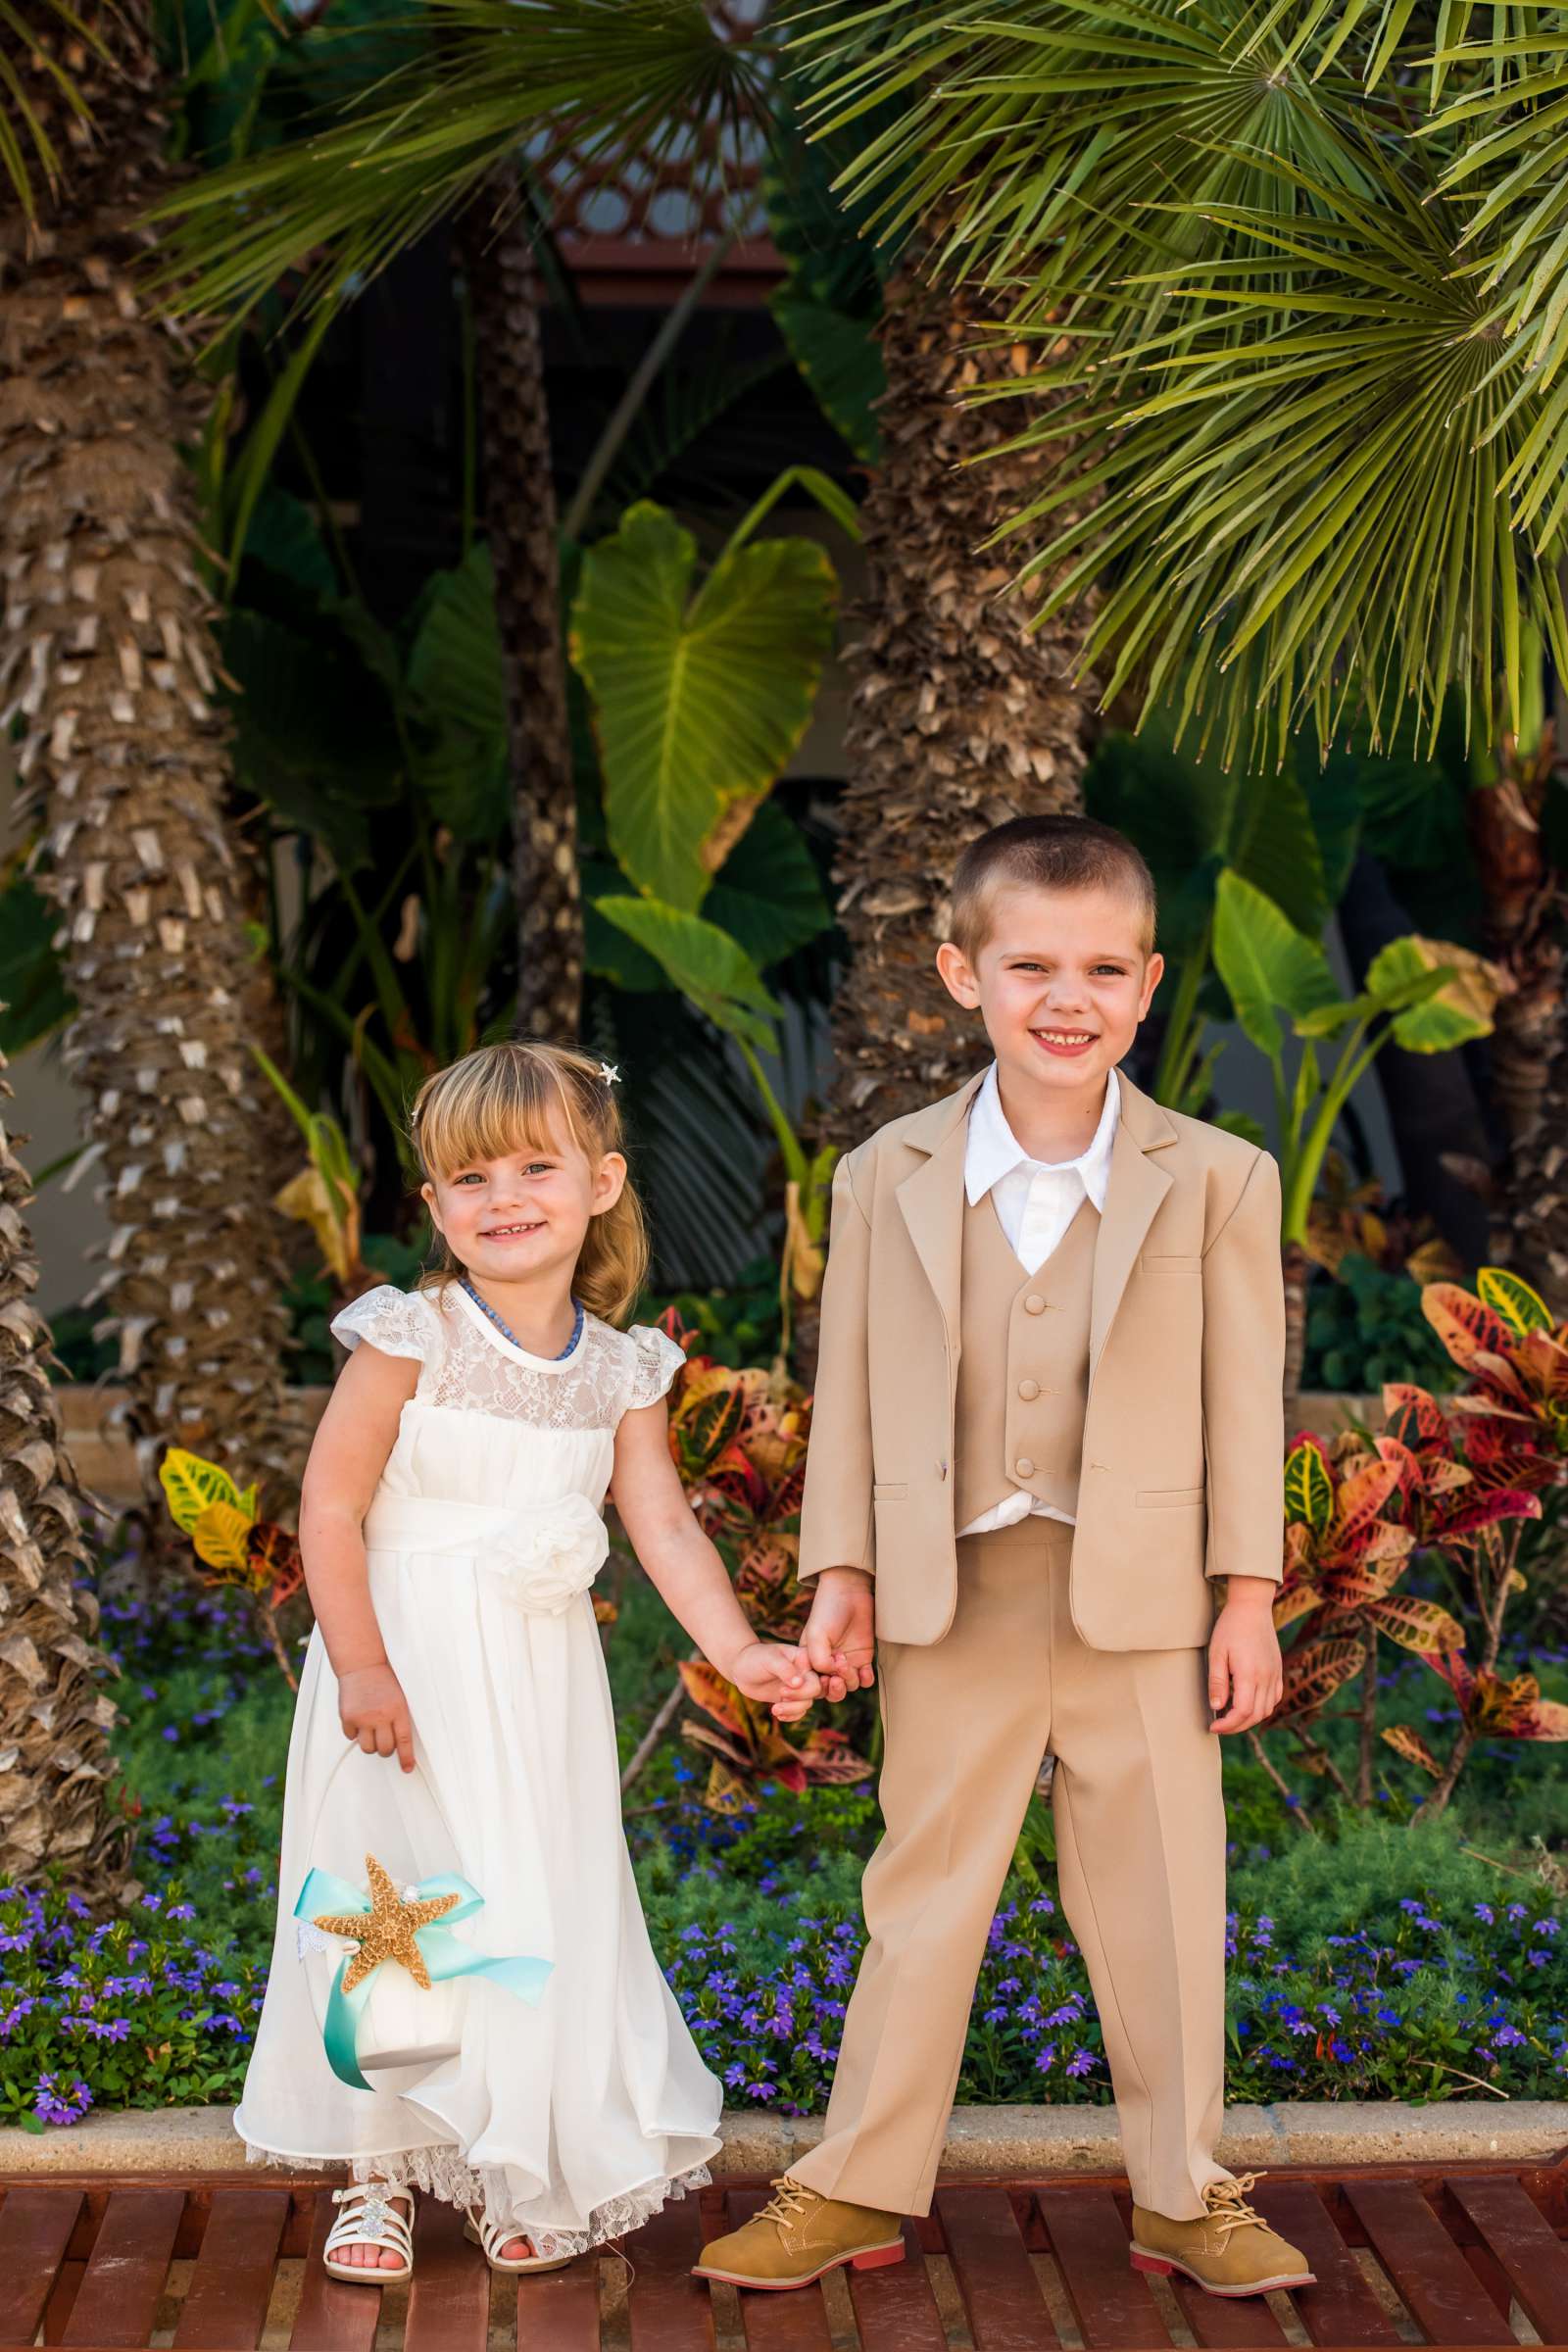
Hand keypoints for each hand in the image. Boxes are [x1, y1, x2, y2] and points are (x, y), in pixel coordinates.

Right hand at [338, 1664, 415, 1770]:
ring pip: (367, 1748)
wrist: (362, 1665)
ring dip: (370, 1743)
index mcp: (398, 1710)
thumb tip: (399, 1744)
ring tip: (372, 1729)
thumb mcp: (399, 1697)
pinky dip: (355, 1733)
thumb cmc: (382, 1680)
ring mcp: (363, 1718)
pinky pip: (351, 1737)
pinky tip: (359, 1720)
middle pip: (385, 1749)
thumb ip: (399, 1719)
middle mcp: (381, 1716)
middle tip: (385, 1740)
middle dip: (386, 1749)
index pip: (404, 1741)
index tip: (407, 1768)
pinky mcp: (348, 1717)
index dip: (406, 1758)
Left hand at [727, 1641, 822, 1723]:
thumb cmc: (756, 1658)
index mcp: (804, 1658)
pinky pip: (799, 1711)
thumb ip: (784, 1669)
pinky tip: (778, 1715)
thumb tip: (799, 1683)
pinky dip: (791, 1716)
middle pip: (815, 1690)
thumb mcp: (769, 1659)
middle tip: (780, 1694)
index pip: (817, 1674)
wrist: (741, 1669)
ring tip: (774, 1709)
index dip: (806, 1686)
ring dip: (792, 1709)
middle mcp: (805, 1672)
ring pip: (807, 1703)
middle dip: (799, 1697)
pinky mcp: (790, 1699)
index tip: (785, 1688)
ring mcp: (798, 1687)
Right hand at [802, 1566, 875, 1703]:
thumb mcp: (816, 1634)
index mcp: (811, 1660)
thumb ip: (818, 1658)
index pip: (812, 1684)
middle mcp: (828, 1664)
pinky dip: (865, 1679)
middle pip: (830, 1691)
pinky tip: (864, 1670)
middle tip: (836, 1679)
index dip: (817, 1688)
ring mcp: (846, 1662)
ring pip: (848, 1687)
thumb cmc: (827, 1610)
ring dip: (848, 1680)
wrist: (849, 1592)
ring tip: (845, 1662)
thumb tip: (830, 1676)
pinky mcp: (863, 1658)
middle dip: (834, 1690)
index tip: (823, 1679)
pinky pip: (865, 1679)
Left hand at [1208, 1583, 1282, 1733]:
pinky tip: (1248, 1705)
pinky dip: (1262, 1708)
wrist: (1252, 1607)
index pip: (1242, 1712)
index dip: (1228, 1725)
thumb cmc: (1230, 1628)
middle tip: (1219, 1727)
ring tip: (1231, 1718)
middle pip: (1256, 1715)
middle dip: (1237, 1726)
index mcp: (1249, 1674)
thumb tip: (1216, 1708)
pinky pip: (1274, 1698)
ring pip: (1267, 1709)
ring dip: (1250, 1719)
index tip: (1213, 1727)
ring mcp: (1274, 1674)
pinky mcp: (1277, 1670)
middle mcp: (1266, 1677)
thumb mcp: (1217, 1653)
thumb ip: (1217, 1682)